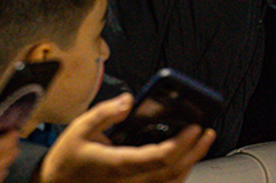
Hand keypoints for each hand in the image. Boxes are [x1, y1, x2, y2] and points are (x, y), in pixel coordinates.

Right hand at [36, 93, 214, 182]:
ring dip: (190, 163)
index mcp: (117, 164)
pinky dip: (178, 173)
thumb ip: (106, 113)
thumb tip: (130, 100)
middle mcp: (129, 181)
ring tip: (201, 142)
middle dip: (194, 152)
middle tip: (207, 132)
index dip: (180, 145)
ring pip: (170, 182)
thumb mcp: (80, 128)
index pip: (157, 158)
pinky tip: (185, 159)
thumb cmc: (68, 159)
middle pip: (172, 172)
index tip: (194, 128)